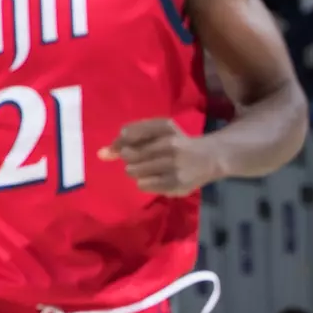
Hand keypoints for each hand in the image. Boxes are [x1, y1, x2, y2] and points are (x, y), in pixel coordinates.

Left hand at [98, 118, 222, 195]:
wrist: (211, 158)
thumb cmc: (179, 141)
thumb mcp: (159, 130)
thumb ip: (131, 136)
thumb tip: (102, 154)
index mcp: (165, 127)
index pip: (128, 135)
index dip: (119, 144)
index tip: (122, 149)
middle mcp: (170, 145)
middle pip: (129, 154)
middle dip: (130, 158)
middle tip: (142, 159)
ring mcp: (174, 166)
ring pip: (134, 171)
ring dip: (135, 171)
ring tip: (148, 169)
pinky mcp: (177, 184)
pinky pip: (144, 185)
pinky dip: (143, 182)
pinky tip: (154, 178)